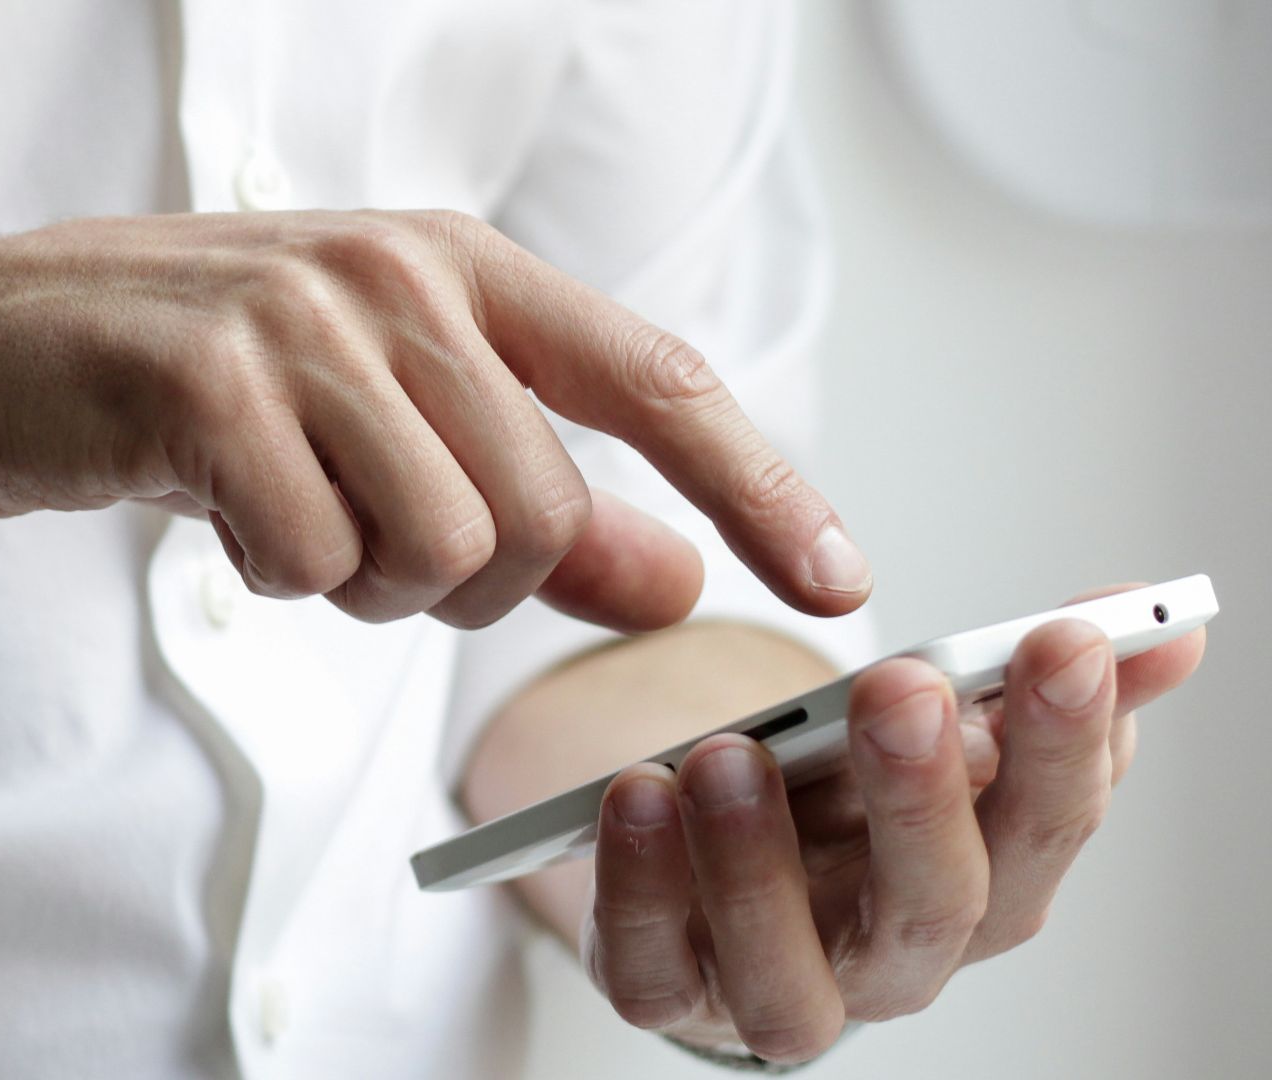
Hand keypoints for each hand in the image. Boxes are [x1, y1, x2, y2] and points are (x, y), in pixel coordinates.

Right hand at [0, 211, 870, 629]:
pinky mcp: (207, 383)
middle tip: (360, 544)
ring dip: (363, 583)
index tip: (839, 582)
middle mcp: (397, 275)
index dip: (761, 486)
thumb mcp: (378, 427)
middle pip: (539, 513)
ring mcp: (302, 320)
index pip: (657, 381)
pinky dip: (274, 578)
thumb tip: (676, 582)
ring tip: (283, 515)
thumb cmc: (187, 387)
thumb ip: (538, 503)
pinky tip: (215, 510)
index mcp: (457, 266)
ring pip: (440, 547)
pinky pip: (314, 563)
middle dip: (462, 582)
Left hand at [580, 584, 1205, 1062]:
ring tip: (728, 754)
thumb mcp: (932, 729)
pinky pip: (650, 971)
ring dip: (758, 864)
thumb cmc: (841, 800)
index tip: (1062, 639)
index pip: (1046, 827)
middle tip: (902, 689)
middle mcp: (893, 958)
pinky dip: (639, 890)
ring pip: (788, 975)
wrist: (714, 860)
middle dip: (922, 797)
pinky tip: (635, 795)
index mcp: (982, 884)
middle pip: (934, 908)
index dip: (1065, 741)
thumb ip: (1030, 680)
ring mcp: (777, 987)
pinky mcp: (668, 991)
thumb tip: (1159, 620)